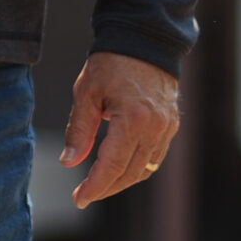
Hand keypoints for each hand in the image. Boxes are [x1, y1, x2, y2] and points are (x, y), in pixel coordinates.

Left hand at [61, 52, 180, 207]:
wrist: (144, 42)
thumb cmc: (110, 65)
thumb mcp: (86, 94)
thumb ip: (78, 130)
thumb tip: (68, 162)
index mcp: (133, 120)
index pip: (112, 166)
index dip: (94, 186)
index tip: (78, 199)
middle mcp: (155, 128)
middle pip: (130, 173)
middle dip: (106, 188)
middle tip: (83, 196)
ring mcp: (167, 128)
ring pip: (145, 169)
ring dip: (121, 182)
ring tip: (98, 186)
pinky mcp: (171, 125)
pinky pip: (155, 157)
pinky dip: (136, 168)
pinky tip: (118, 170)